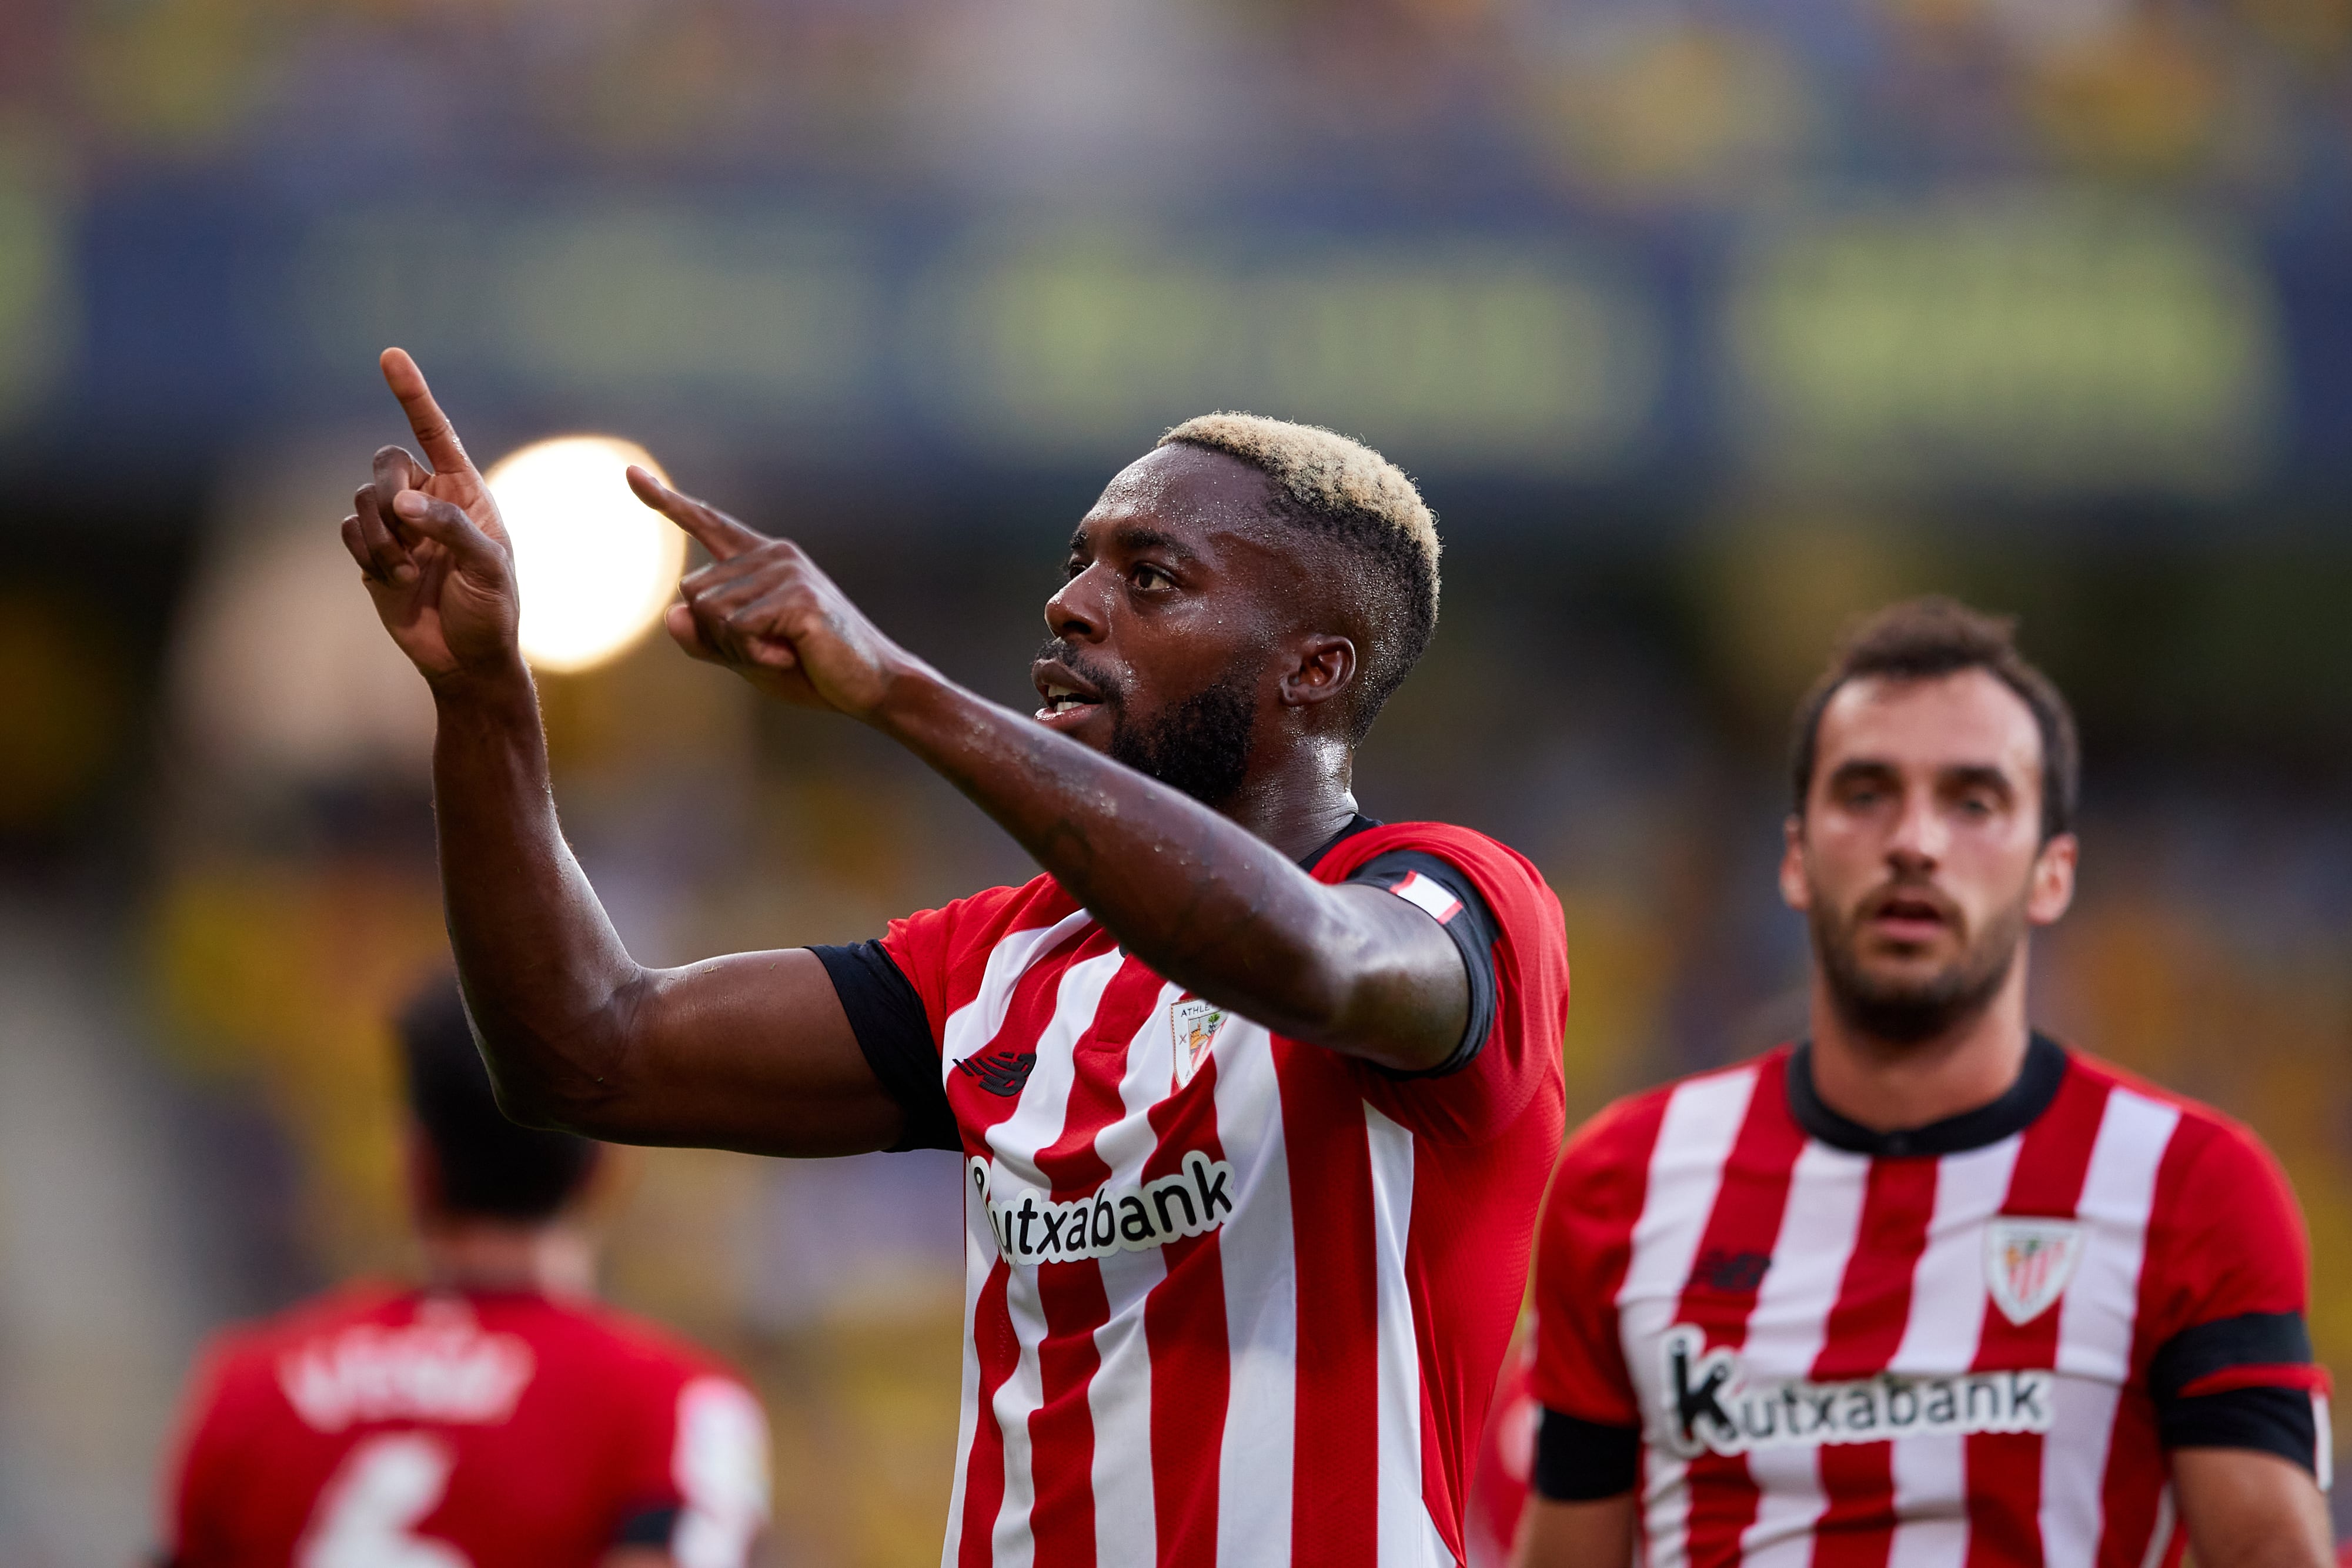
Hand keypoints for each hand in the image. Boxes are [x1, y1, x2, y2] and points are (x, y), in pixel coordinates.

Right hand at [338, 348, 521, 690]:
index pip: (436, 432)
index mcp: (466, 490)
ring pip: (363, 499)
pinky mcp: (373, 551)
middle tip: (407, 528)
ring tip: (409, 572)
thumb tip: (402, 503)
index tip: (391, 356)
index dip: (413, 395)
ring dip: (381, 537)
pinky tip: (395, 581)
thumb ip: (452, 528)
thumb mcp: (490, 568)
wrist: (465, 659)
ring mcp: (398, 525)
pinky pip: (351, 531)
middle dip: (389, 492)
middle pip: (385, 461)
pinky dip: (369, 555)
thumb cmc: (492, 610)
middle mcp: (429, 498)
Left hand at [627, 467, 922, 720]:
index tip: (631, 472)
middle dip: (717, 636)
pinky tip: (792, 655)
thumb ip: (706, 638)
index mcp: (762, 560)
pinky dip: (756, 656)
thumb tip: (672, 613)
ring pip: (711, 614)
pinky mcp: (798, 596)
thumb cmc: (811, 669)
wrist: (873, 685)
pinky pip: (738, 630)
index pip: (707, 524)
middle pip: (693, 592)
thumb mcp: (746, 656)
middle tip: (768, 650)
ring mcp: (787, 571)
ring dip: (738, 650)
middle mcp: (774, 554)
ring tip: (786, 653)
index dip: (666, 501)